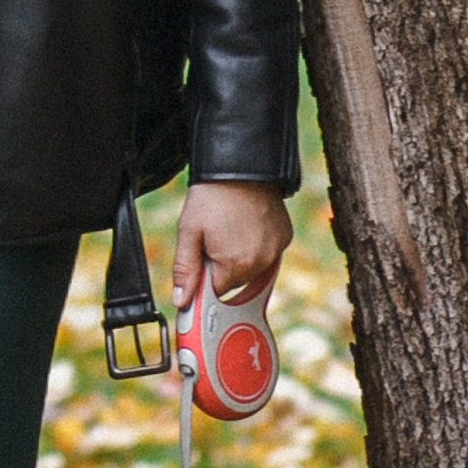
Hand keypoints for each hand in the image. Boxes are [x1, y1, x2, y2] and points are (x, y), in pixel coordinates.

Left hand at [174, 180, 291, 308]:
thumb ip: (186, 270)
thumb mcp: (189, 231)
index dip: (207, 275)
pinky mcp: (285, 237)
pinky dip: (258, 244)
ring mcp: (277, 250)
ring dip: (241, 256)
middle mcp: (261, 262)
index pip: (217, 291)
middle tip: (215, 237)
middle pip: (236, 281)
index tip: (203, 255)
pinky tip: (248, 224)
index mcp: (236, 266)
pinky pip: (268, 252)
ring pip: (253, 268)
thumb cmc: (212, 196)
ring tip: (231, 227)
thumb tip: (182, 302)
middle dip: (224, 265)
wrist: (240, 165)